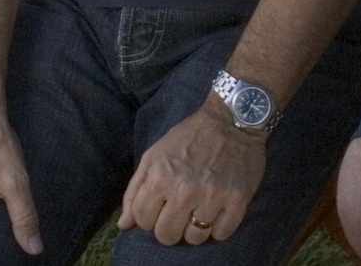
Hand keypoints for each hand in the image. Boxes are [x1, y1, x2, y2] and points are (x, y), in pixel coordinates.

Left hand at [118, 97, 266, 245]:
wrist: (231, 122)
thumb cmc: (189, 138)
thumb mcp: (154, 155)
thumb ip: (135, 190)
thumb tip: (124, 225)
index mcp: (160, 177)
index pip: (142, 220)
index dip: (148, 216)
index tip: (159, 206)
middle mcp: (185, 191)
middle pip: (167, 235)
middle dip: (169, 227)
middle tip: (179, 212)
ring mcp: (212, 197)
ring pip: (194, 239)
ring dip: (195, 228)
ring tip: (199, 210)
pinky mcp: (237, 201)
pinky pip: (221, 234)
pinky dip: (218, 227)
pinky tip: (217, 210)